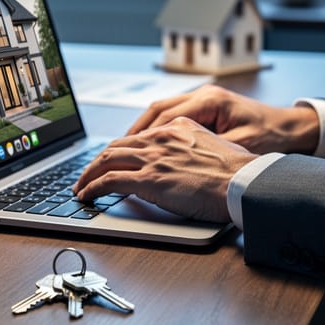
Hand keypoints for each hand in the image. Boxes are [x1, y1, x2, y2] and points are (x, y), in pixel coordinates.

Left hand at [73, 117, 257, 222]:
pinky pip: (110, 181)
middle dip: (96, 161)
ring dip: (88, 175)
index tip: (109, 160)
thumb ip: (189, 150)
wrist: (244, 182)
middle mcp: (161, 138)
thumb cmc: (237, 172)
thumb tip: (179, 164)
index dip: (118, 150)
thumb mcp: (210, 147)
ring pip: (107, 160)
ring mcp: (154, 158)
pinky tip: (87, 196)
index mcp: (176, 128)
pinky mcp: (150, 180)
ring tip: (80, 187)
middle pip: (116, 146)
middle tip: (86, 175)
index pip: (137, 137)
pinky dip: (93, 187)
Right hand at [128, 84, 319, 154]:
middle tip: (110, 156)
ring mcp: (204, 100)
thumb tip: (173, 169)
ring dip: (140, 132)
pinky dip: (155, 131)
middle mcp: (203, 96)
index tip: (121, 155)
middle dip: (131, 134)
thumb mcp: (238, 150)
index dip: (139, 138)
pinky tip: (146, 145)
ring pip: (160, 112)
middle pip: (155, 111)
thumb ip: (205, 156)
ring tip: (122, 151)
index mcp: (210, 102)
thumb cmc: (272, 138)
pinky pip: (171, 117)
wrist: (293, 128)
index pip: (162, 117)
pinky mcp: (207, 110)